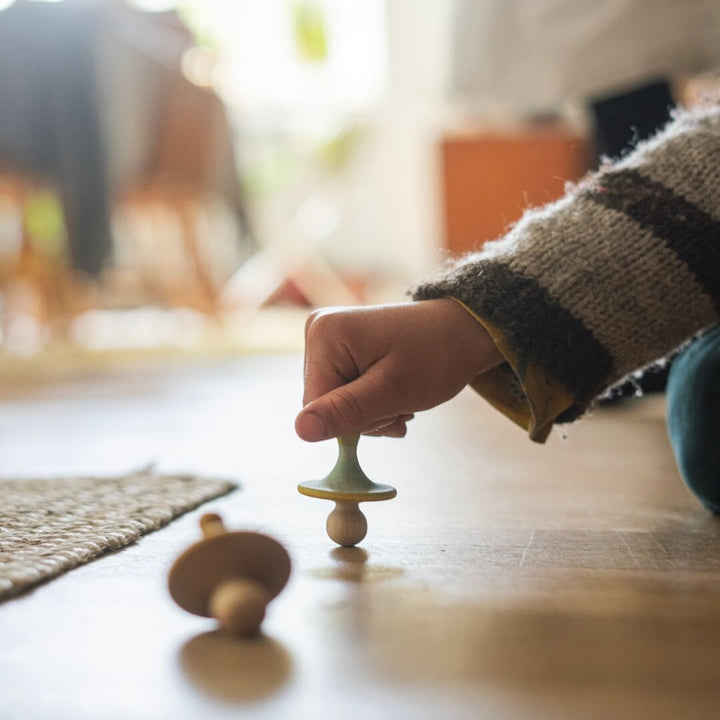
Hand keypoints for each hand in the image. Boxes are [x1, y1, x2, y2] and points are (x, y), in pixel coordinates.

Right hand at [295, 298, 502, 440]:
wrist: (462, 332)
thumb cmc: (436, 356)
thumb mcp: (394, 391)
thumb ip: (346, 412)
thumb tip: (299, 431)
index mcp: (324, 334)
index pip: (315, 407)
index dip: (353, 420)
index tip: (392, 408)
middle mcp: (317, 331)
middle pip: (323, 405)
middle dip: (364, 417)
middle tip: (401, 404)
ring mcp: (327, 340)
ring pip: (334, 404)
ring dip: (371, 413)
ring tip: (402, 396)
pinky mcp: (338, 350)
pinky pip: (342, 394)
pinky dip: (371, 403)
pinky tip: (395, 392)